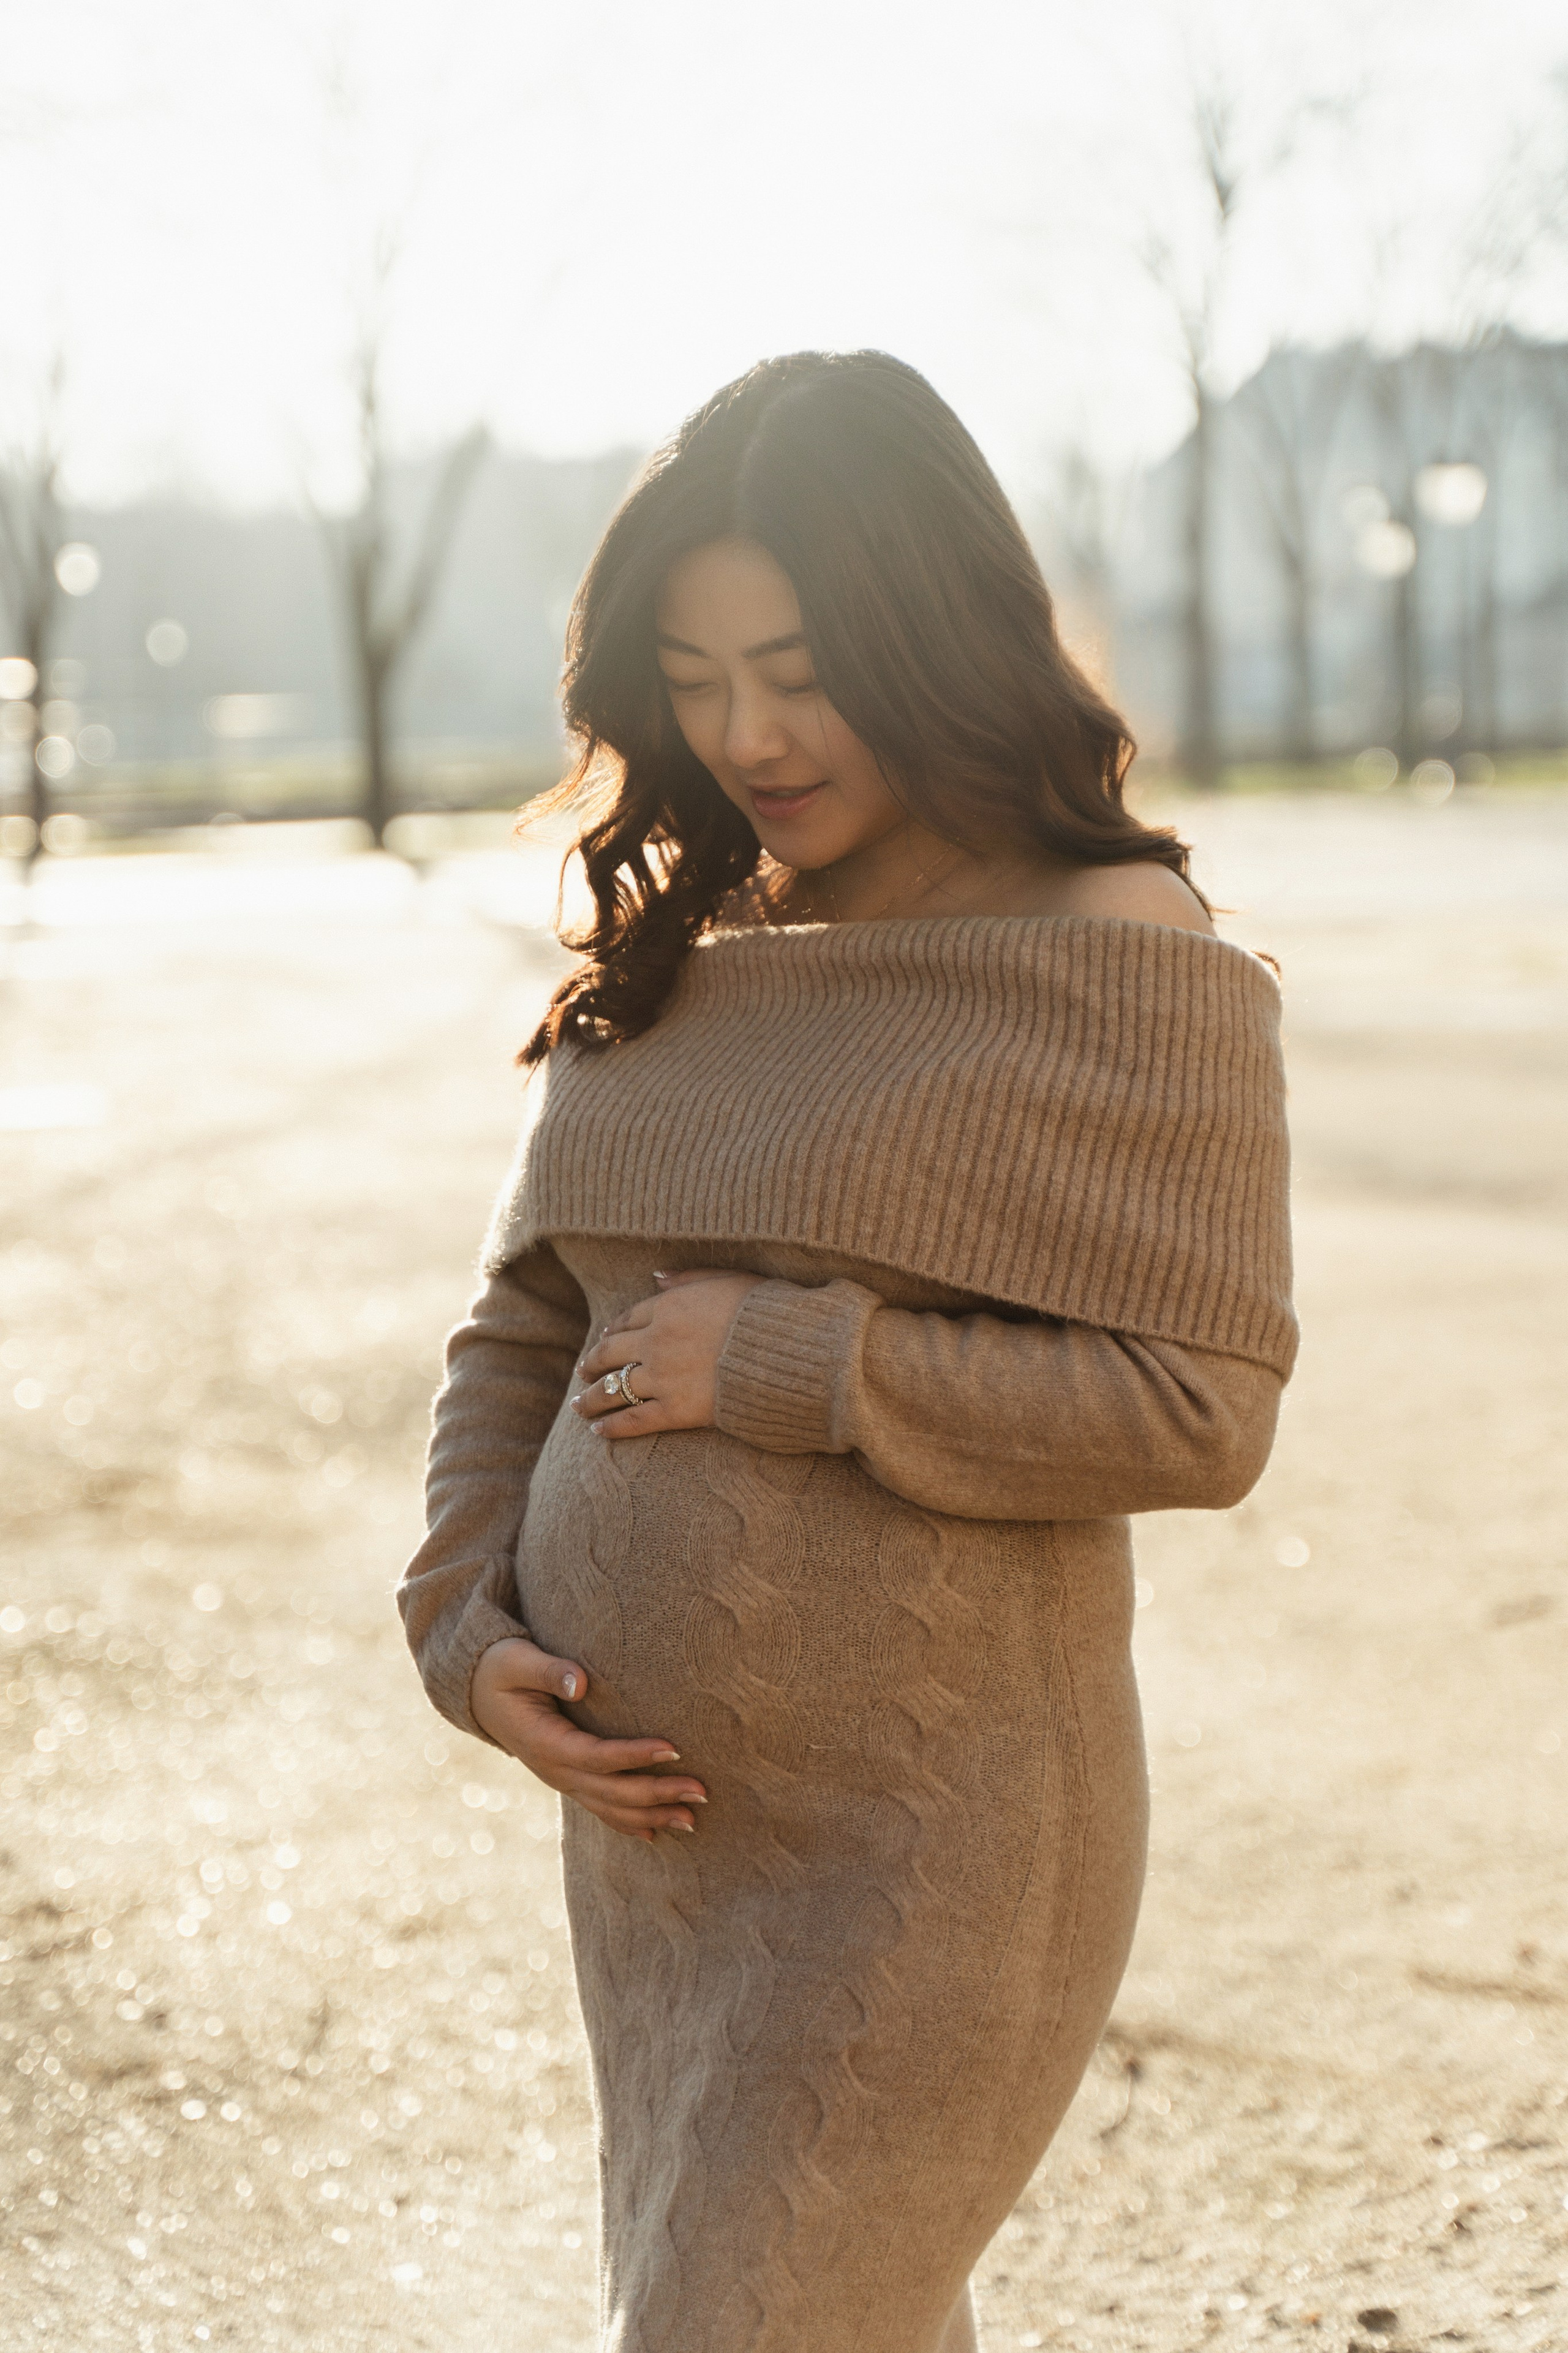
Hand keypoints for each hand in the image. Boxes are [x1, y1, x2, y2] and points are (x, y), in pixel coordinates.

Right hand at [470, 1637, 706, 1841]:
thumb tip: (580, 1682)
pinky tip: (656, 1833)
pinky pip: (600, 1808)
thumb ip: (548, 1670)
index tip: (674, 1749)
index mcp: (544, 1742)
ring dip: (652, 1816)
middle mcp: (554, 1769)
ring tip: (693, 1820)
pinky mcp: (567, 1779)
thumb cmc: (501, 1669)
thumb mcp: (517, 1662)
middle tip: (701, 1792)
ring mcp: (561, 1779)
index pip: (597, 1756)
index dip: (635, 1756)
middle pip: (612, 1791)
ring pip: (610, 1808)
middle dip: (658, 1794)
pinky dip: (628, 1824)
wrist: (477, 1692)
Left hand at [570, 1268, 760, 1440]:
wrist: (787, 1353)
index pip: (630, 1318)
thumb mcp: (730, 1280)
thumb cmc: (768, 1312)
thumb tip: (656, 1277)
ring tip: (579, 1406)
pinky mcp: (676, 1410)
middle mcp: (658, 1341)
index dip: (614, 1330)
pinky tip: (598, 1431)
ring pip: (614, 1388)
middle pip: (612, 1353)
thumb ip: (690, 1278)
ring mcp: (664, 1377)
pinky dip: (613, 1427)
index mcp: (671, 1307)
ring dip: (591, 1398)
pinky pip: (634, 1420)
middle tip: (582, 1372)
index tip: (605, 1338)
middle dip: (593, 1363)